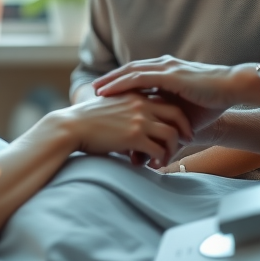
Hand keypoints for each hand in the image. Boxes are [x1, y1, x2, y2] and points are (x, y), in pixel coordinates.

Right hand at [44, 92, 190, 168]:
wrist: (71, 126)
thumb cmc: (87, 121)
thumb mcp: (111, 108)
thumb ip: (128, 113)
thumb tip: (137, 129)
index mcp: (136, 94)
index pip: (167, 100)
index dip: (177, 114)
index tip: (181, 126)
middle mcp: (141, 104)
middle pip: (176, 114)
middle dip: (184, 128)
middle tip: (188, 140)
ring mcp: (139, 119)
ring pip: (170, 134)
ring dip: (172, 148)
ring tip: (166, 158)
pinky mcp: (134, 135)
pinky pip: (157, 150)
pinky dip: (160, 159)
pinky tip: (154, 165)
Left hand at [92, 56, 250, 131]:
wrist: (231, 90)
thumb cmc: (213, 103)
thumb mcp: (184, 114)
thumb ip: (169, 122)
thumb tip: (156, 143)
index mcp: (168, 73)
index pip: (138, 76)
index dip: (121, 84)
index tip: (105, 93)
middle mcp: (164, 67)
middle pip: (129, 71)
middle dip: (110, 81)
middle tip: (92, 90)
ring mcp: (166, 69)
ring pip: (130, 73)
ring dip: (110, 81)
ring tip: (94, 91)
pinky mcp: (169, 74)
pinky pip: (139, 78)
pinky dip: (121, 84)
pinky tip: (108, 91)